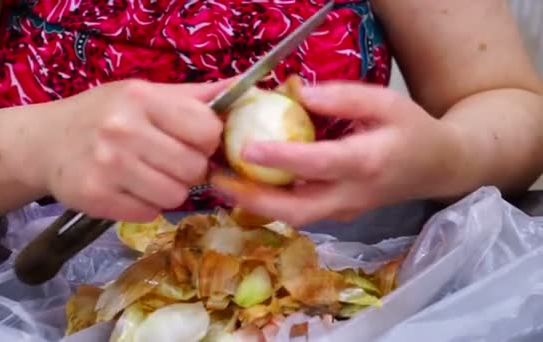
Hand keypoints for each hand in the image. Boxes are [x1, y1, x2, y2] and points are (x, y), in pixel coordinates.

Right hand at [18, 79, 228, 221]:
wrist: (44, 142)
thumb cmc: (102, 114)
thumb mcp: (144, 93)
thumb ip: (194, 96)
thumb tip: (246, 87)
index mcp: (142, 98)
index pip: (207, 130)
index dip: (208, 141)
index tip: (194, 142)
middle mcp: (123, 130)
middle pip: (194, 168)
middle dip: (191, 169)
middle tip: (171, 162)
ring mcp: (107, 166)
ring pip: (175, 196)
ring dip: (170, 190)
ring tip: (149, 176)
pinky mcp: (95, 197)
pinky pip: (149, 213)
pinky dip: (145, 206)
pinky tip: (129, 189)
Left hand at [211, 81, 463, 226]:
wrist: (437, 167)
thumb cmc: (411, 130)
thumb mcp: (384, 101)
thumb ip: (341, 97)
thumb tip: (296, 94)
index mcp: (366, 162)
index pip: (318, 163)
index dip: (282, 157)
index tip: (247, 148)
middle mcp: (352, 195)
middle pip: (297, 209)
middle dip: (253, 199)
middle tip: (216, 179)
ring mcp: (345, 212)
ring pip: (294, 217)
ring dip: (255, 204)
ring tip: (221, 182)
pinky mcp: (339, 216)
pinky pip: (300, 213)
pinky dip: (270, 203)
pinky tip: (248, 184)